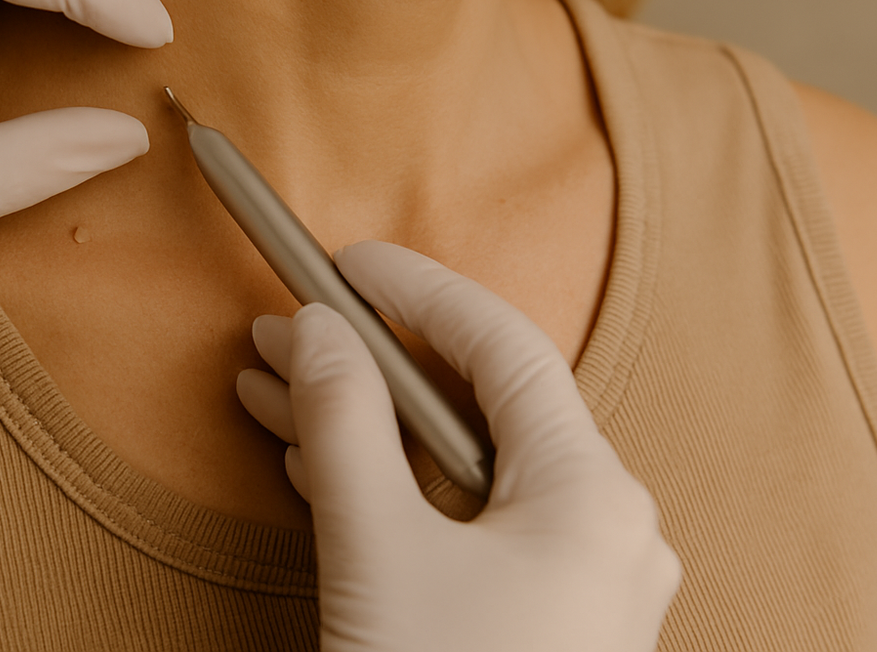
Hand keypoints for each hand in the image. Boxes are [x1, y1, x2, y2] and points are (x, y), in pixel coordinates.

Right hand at [237, 240, 679, 651]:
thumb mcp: (378, 554)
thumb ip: (346, 426)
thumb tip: (315, 332)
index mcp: (594, 495)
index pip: (501, 348)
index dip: (416, 290)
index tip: (343, 261)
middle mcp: (605, 529)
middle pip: (478, 407)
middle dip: (370, 364)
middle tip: (287, 328)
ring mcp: (579, 585)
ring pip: (461, 472)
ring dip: (366, 428)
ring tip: (271, 388)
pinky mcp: (543, 627)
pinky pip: (465, 529)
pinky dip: (393, 493)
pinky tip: (314, 464)